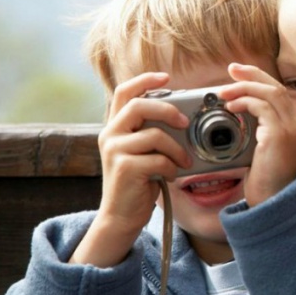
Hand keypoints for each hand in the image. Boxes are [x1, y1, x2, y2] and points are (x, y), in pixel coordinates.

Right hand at [70, 72, 191, 266]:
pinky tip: (170, 177)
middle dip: (168, 110)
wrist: (121, 217)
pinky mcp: (125, 168)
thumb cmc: (139, 183)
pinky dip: (171, 168)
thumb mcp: (143, 152)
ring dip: (176, 149)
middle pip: (140, 106)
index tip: (166, 77)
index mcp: (115, 127)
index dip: (145, 80)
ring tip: (182, 161)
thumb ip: (152, 133)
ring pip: (155, 135)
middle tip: (185, 123)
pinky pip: (159, 159)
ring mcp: (115, 151)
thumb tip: (183, 117)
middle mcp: (110, 135)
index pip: (124, 92)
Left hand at [219, 64, 295, 205]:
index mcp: (294, 127)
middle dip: (252, 75)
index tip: (238, 73)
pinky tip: (232, 107)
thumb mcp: (260, 150)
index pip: (279, 93)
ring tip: (225, 93)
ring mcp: (291, 130)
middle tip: (232, 70)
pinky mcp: (280, 136)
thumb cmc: (264, 182)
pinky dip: (246, 103)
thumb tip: (234, 113)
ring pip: (271, 94)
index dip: (259, 79)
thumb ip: (255, 130)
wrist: (272, 203)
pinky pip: (263, 108)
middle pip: (277, 88)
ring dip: (244, 89)